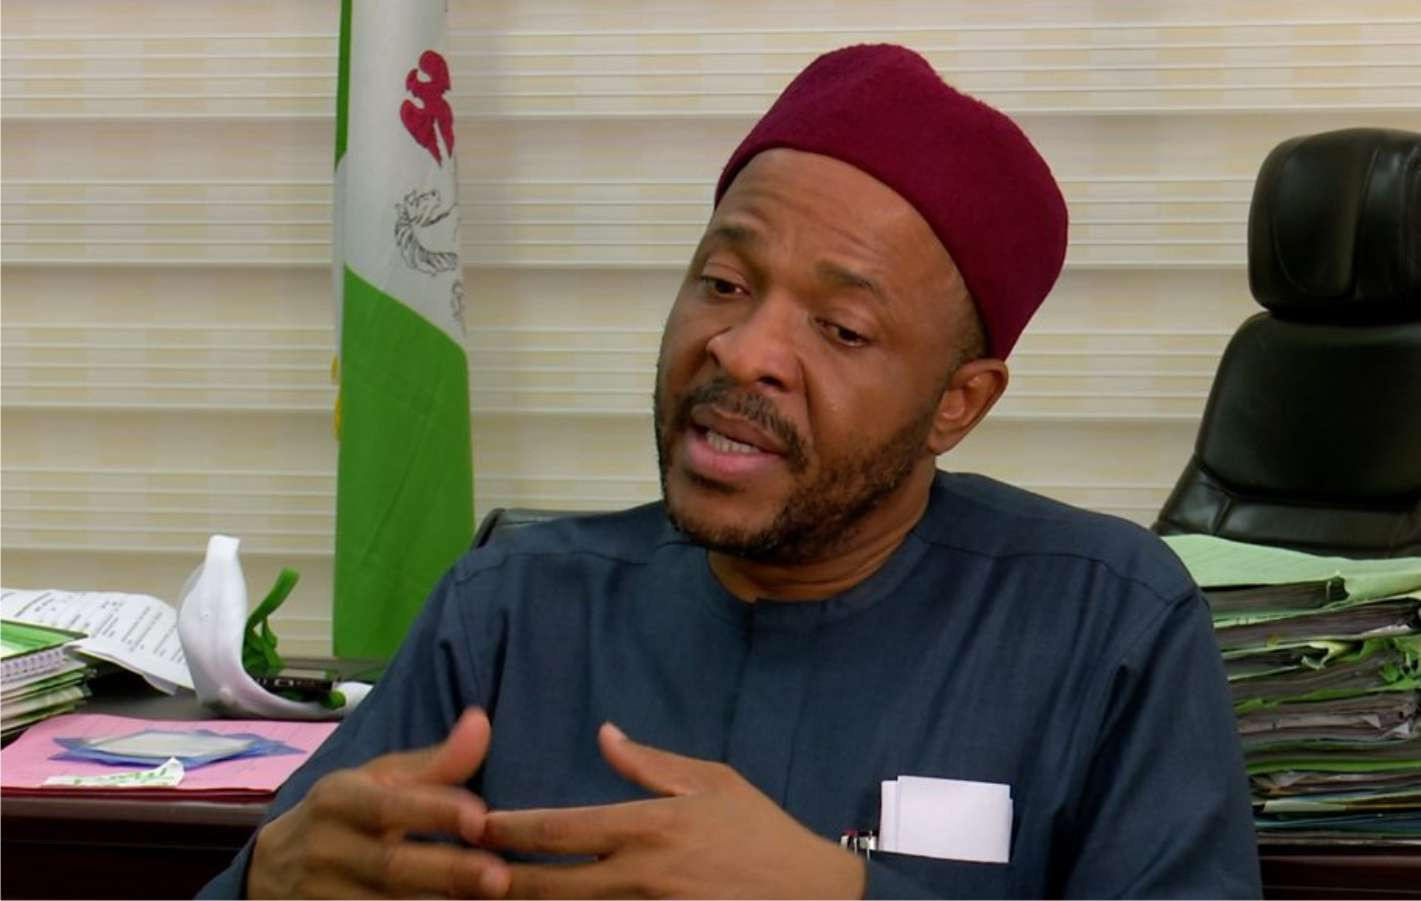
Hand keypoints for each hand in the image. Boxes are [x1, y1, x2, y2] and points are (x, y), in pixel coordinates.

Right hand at [248, 708, 511, 898]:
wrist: (271, 869)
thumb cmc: (345, 814)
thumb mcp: (377, 779)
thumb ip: (435, 762)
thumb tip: (482, 721)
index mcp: (338, 800)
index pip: (389, 806)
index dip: (434, 812)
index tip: (480, 818)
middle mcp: (326, 849)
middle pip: (390, 866)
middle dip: (446, 872)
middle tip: (498, 877)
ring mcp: (321, 894)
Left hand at [480, 723, 864, 898]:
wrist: (812, 897)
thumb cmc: (761, 832)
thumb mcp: (713, 782)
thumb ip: (651, 764)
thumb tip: (605, 735)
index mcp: (648, 827)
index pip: (560, 828)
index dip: (511, 829)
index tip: (476, 825)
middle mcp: (639, 874)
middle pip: (548, 883)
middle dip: (498, 880)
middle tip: (457, 874)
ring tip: (486, 898)